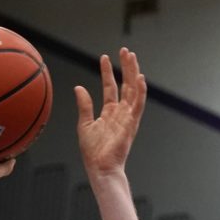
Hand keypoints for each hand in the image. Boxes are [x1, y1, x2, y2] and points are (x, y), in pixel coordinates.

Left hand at [75, 47, 146, 175]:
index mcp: (109, 113)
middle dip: (126, 67)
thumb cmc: (93, 153)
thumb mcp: (84, 125)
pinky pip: (138, 105)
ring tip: (132, 56)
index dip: (107, 72)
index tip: (105, 57)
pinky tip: (140, 78)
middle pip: (126, 85)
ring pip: (134, 90)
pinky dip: (141, 92)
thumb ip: (84, 106)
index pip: (110, 87)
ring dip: (134, 73)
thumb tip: (79, 88)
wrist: (100, 168)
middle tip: (125, 50)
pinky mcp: (132, 124)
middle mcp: (121, 113)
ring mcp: (128, 118)